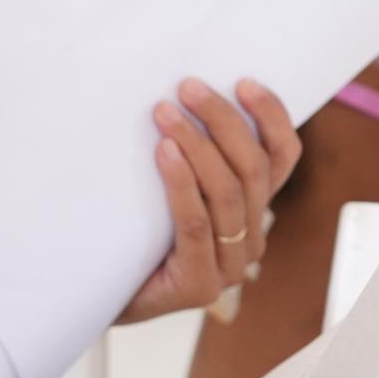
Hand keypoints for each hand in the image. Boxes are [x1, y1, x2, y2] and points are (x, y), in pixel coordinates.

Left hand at [121, 80, 303, 323]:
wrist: (97, 296)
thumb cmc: (133, 234)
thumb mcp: (171, 188)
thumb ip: (192, 157)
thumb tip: (181, 94)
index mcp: (254, 210)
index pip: (282, 158)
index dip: (271, 117)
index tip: (243, 81)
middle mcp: (251, 239)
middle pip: (253, 169)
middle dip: (223, 121)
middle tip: (188, 87)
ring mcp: (229, 267)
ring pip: (227, 193)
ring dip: (197, 144)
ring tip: (165, 111)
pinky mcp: (199, 285)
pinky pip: (195, 222)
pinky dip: (181, 182)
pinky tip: (164, 152)